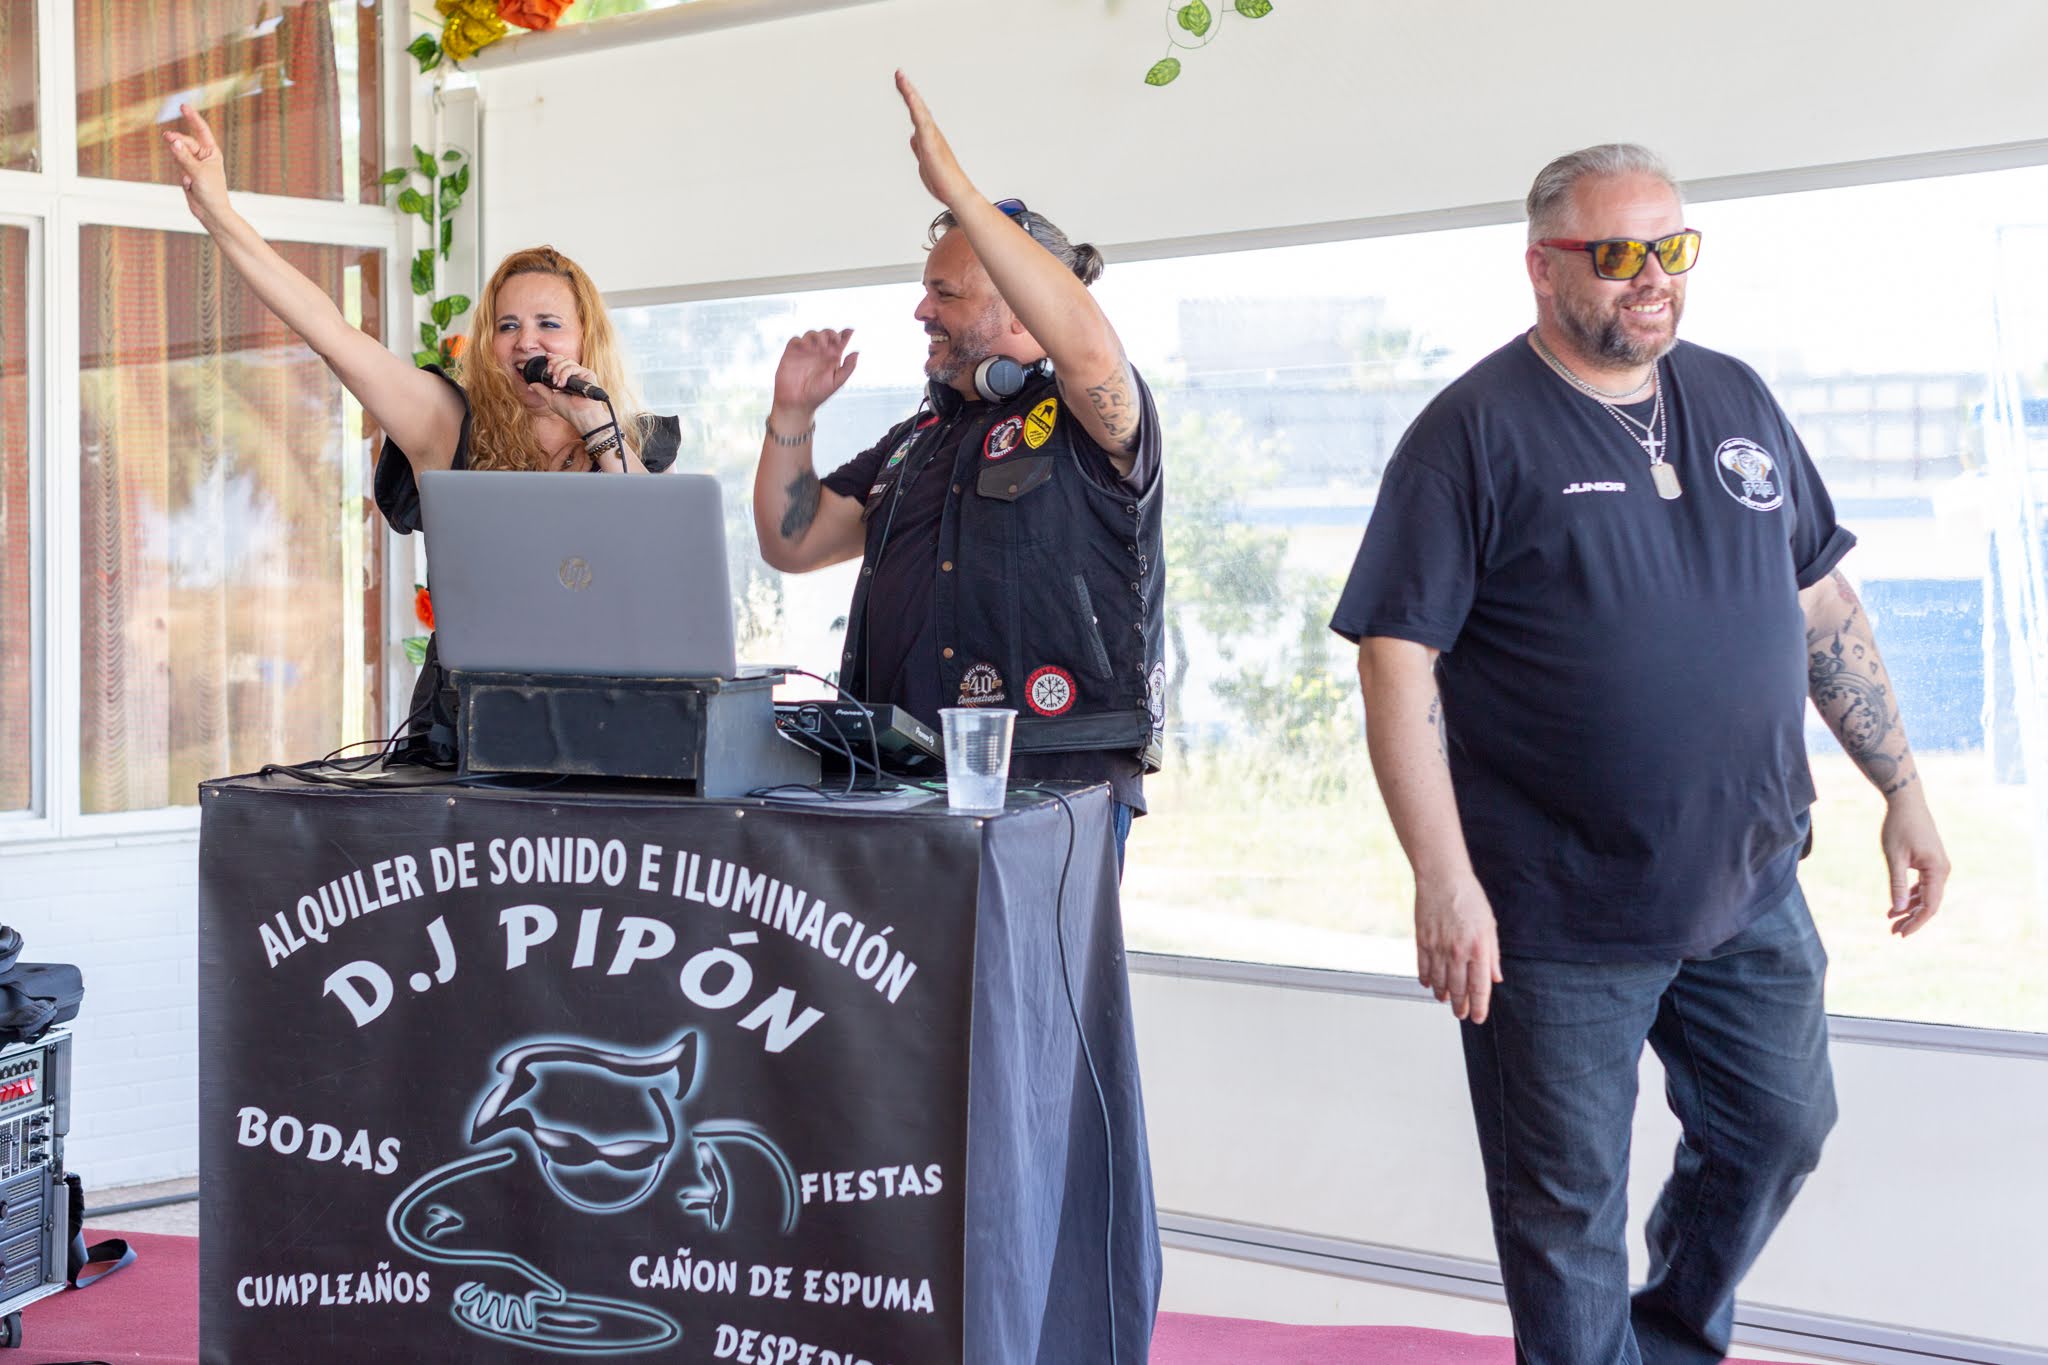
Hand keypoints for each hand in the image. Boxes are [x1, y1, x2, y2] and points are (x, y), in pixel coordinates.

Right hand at [161, 103, 229, 221]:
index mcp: (212, 152)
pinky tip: (189, 185)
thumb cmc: (211, 191)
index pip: (201, 130)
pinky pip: (178, 166)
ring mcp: (194, 163)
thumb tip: (172, 140)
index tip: (183, 106)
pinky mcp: (187, 172)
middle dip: (177, 142)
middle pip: (184, 142)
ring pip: (178, 154)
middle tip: (166, 137)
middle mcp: (203, 155)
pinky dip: (182, 175)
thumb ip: (183, 156)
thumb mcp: (197, 172)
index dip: (192, 118)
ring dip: (181, 165)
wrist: (211, 211)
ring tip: (190, 180)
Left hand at [523, 353, 608, 429]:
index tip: (547, 357)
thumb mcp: (551, 399)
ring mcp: (582, 374)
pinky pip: (574, 367)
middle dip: (554, 363)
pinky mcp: (588, 374)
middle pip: (564, 359)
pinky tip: (562, 384)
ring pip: (568, 362)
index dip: (554, 357)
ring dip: (558, 370)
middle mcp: (576, 375)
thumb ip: (541, 390)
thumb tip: (531, 385)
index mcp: (568, 379)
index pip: (562, 362)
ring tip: (557, 383)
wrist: (580, 416)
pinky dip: (565, 374)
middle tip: (550, 372)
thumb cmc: (569, 410)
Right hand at [770, 329, 857, 423]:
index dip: (846, 333)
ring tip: (819, 346)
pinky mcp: (791, 353)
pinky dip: (800, 340)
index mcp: (832, 358)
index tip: (850, 331)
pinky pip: (796, 339)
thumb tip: (857, 352)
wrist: (796, 402)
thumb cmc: (817, 395)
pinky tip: (805, 348)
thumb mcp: (836, 382)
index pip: (840, 340)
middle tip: (833, 341)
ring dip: (816, 336)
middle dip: (830, 333)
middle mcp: (819, 353)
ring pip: (812, 334)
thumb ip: (848, 368)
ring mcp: (805, 352)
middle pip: (826, 334)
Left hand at [895, 71, 975, 209]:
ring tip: (902, 80)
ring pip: (920, 112)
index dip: (908, 97)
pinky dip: (917, 111)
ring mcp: (932, 138)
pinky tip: (910, 101)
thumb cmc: (942, 179)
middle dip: (908, 89)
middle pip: (917, 107)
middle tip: (898, 73)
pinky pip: (923, 125)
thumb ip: (919, 147)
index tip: (900, 81)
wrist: (956, 193)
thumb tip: (913, 136)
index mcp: (927, 136)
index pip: (916, 112)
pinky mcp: (932, 146)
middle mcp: (931, 133)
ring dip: (911, 95)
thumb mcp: (925, 160)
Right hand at [1415, 872, 1502, 1022]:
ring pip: (1439, 982)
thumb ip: (1492, 956)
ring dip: (1442, 994)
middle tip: (1460, 1013)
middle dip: (1460, 1005)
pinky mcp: (1422, 941)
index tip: (1477, 1017)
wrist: (1443, 879)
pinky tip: (1429, 984)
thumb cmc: (1469, 898)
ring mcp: (1438, 948)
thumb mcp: (1489, 927)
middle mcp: (1457, 952)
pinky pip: (1423, 967)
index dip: (1478, 1007)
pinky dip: (1426, 979)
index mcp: (1478, 949)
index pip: (1479, 988)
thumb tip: (1494, 978)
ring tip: (1444, 1000)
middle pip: (1458, 989)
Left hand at [1880, 782, 1948, 936]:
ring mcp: (1938, 866)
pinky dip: (1910, 895)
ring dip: (1909, 908)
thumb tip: (1898, 909)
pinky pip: (1923, 885)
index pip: (1930, 906)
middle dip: (1911, 918)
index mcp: (1937, 870)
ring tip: (1891, 920)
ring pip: (1926, 895)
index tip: (1901, 934)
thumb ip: (1897, 883)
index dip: (1916, 922)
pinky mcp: (1930, 862)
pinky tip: (1896, 904)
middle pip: (1929, 903)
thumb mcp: (1894, 857)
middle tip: (1893, 932)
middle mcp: (1942, 870)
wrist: (1906, 802)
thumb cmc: (1899, 827)